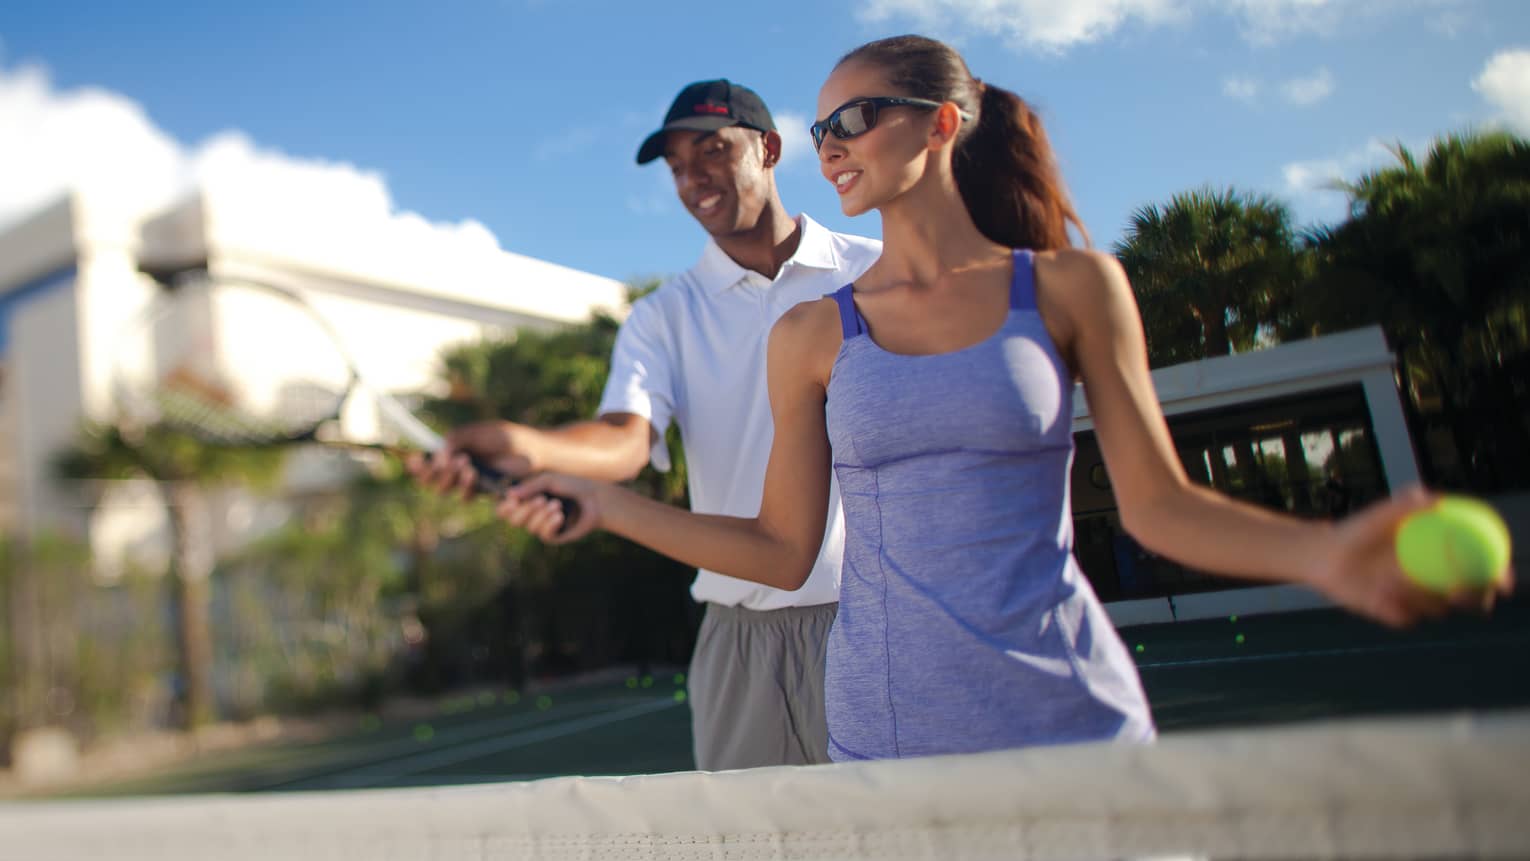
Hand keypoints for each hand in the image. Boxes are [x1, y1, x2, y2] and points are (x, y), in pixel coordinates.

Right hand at [405, 421, 533, 499]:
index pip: (426, 461)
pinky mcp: (481, 493)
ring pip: (443, 489)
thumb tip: (437, 455)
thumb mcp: (477, 433)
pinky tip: (473, 473)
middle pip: (429, 479)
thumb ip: (455, 440)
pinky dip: (465, 486)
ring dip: (449, 478)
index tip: (413, 460)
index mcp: (450, 451)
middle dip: (432, 472)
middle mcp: (454, 468)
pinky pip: (465, 496)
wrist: (533, 450)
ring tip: (465, 464)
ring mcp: (467, 482)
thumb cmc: (505, 438)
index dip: (416, 464)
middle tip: (448, 461)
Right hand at [496, 473, 600, 543]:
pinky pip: (544, 535)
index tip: (513, 500)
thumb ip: (530, 488)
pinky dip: (550, 524)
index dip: (504, 508)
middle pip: (513, 521)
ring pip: (530, 527)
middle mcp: (531, 515)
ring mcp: (542, 526)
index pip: (504, 510)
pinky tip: (560, 516)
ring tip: (558, 505)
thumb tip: (509, 495)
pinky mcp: (554, 536)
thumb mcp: (549, 482)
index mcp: (526, 500)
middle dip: (526, 511)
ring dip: (543, 515)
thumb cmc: (572, 486)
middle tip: (542, 499)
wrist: (595, 498)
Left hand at [1307, 486, 1513, 627]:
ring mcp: (1418, 600)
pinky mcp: (1397, 615)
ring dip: (1421, 596)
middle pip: (1472, 598)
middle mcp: (1435, 580)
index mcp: (1441, 555)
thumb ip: (1406, 505)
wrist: (1324, 554)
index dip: (1498, 574)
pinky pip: (1407, 618)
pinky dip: (1397, 607)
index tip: (1501, 578)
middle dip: (1473, 598)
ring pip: (1438, 609)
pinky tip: (1377, 592)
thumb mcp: (1381, 513)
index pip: (1481, 567)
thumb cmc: (1358, 529)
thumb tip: (1430, 496)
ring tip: (1388, 578)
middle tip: (1454, 587)